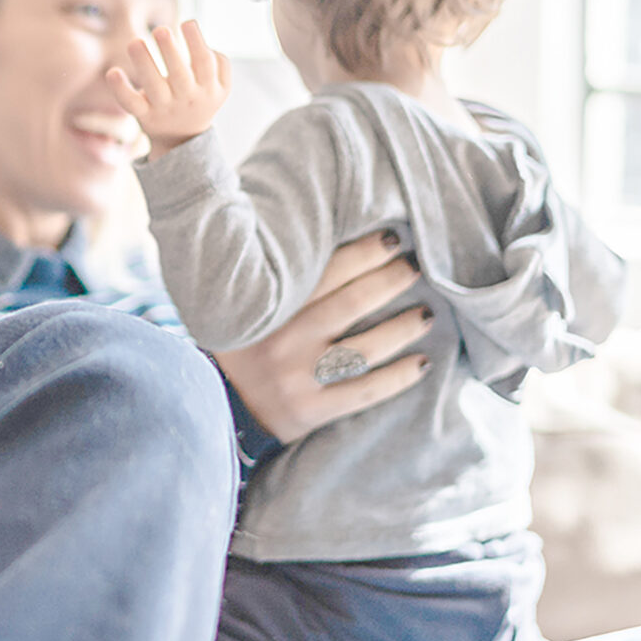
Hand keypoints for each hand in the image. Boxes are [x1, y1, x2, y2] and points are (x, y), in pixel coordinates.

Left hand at [105, 18, 230, 152]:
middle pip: (179, 74)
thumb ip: (220, 63)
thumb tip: (203, 41)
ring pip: (154, 87)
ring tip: (134, 42)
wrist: (183, 139)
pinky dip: (121, 89)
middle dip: (169, 51)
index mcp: (208, 87)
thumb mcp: (220, 85)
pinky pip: (131, 104)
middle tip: (159, 29)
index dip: (196, 42)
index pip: (204, 63)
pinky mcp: (145, 116)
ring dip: (144, 64)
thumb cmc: (200, 97)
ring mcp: (165, 108)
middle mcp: (187, 98)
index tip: (187, 22)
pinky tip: (113, 72)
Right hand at [213, 231, 430, 442]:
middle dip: (390, 281)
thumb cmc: (236, 348)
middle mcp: (284, 342)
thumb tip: (306, 230)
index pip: (324, 272)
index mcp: (265, 308)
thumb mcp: (237, 307)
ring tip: (427, 313)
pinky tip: (423, 363)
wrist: (213, 409)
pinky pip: (365, 391)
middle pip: (351, 304)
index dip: (363, 253)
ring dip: (403, 327)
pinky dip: (399, 377)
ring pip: (365, 348)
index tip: (391, 238)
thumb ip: (267, 276)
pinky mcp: (312, 410)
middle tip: (414, 268)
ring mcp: (299, 378)